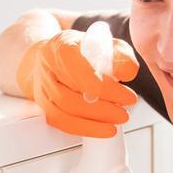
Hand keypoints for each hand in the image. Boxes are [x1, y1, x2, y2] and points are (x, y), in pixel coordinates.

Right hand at [15, 28, 140, 137]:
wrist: (53, 58)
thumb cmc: (80, 51)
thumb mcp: (105, 43)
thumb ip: (120, 55)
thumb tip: (128, 73)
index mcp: (60, 46)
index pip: (74, 65)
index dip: (97, 82)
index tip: (122, 92)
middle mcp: (47, 68)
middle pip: (69, 94)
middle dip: (101, 106)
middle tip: (125, 110)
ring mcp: (43, 89)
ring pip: (64, 111)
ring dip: (95, 120)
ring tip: (118, 119)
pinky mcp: (44, 107)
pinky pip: (61, 123)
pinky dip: (85, 129)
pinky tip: (103, 129)